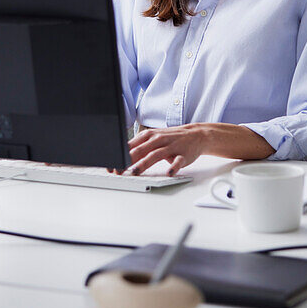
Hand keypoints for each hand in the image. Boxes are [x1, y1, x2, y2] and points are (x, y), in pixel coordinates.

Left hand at [126, 123, 274, 175]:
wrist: (197, 134)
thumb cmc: (171, 139)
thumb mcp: (153, 140)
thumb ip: (139, 148)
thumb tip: (120, 159)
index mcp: (148, 136)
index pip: (130, 146)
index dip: (119, 156)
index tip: (110, 166)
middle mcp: (158, 140)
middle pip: (139, 150)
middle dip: (126, 161)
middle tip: (117, 171)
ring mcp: (171, 146)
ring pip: (155, 155)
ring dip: (143, 164)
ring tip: (134, 172)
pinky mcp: (183, 154)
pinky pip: (178, 161)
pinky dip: (173, 167)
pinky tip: (169, 173)